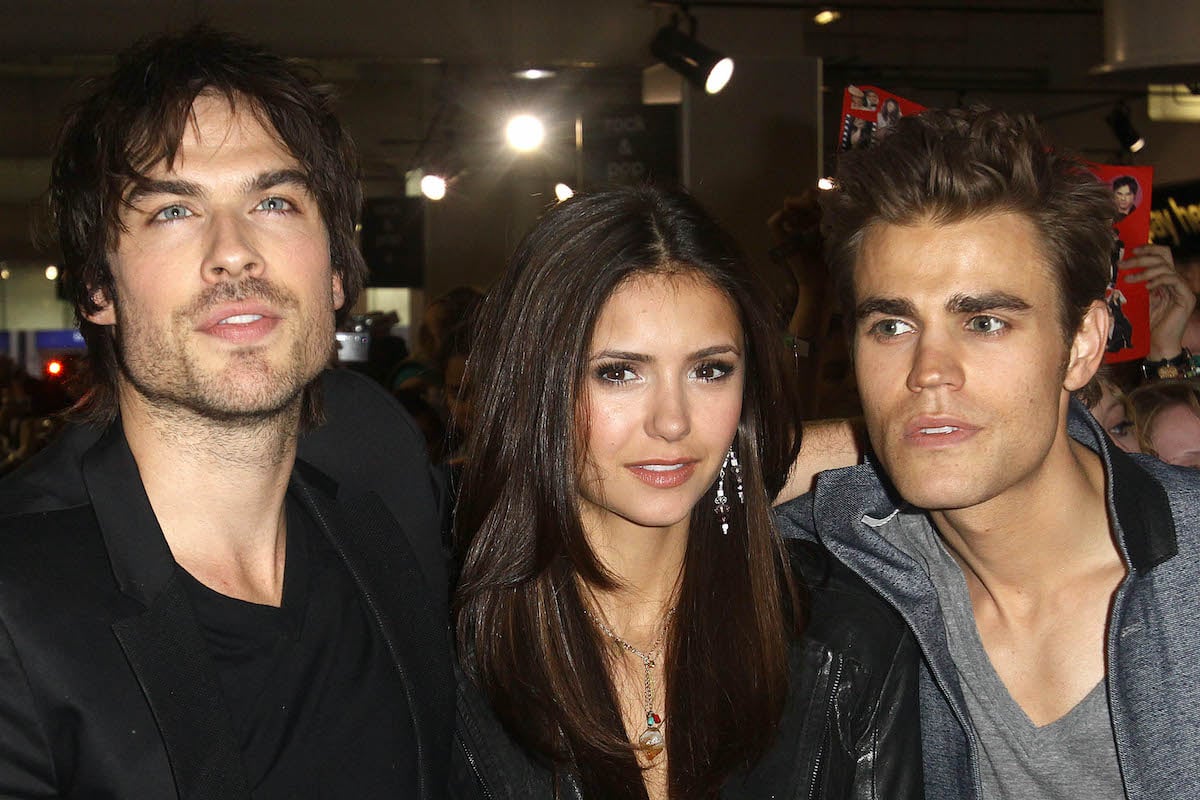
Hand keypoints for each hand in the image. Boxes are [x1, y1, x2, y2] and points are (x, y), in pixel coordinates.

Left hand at [1121, 245, 1196, 359]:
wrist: (1158, 344)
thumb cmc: (1146, 323)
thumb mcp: (1137, 298)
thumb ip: (1134, 284)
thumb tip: (1119, 270)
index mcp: (1165, 279)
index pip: (1162, 256)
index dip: (1148, 249)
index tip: (1130, 251)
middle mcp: (1175, 281)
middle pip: (1164, 257)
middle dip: (1142, 257)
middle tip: (1123, 264)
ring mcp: (1182, 288)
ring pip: (1165, 267)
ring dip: (1144, 271)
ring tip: (1129, 279)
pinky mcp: (1186, 297)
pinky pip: (1173, 279)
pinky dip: (1157, 280)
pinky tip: (1146, 287)